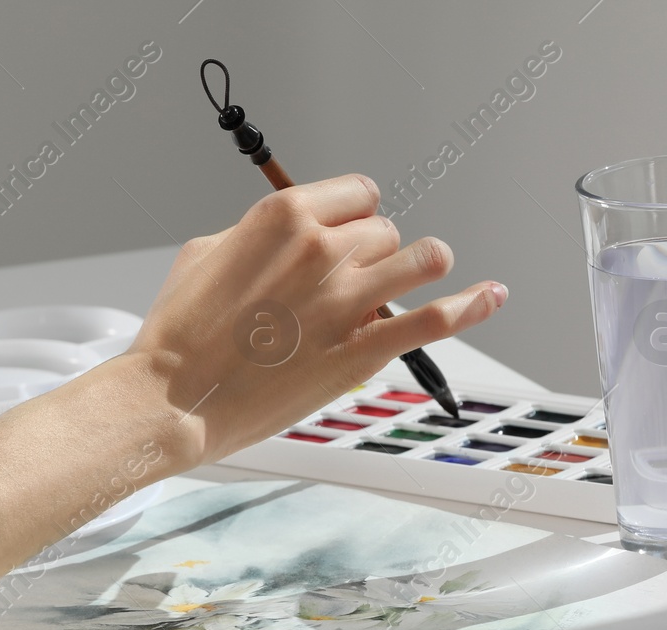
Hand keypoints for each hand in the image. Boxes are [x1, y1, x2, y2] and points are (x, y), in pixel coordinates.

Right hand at [122, 173, 506, 466]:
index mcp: (283, 217)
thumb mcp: (204, 256)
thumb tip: (286, 237)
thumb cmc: (178, 333)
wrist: (174, 399)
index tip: (347, 237)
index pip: (358, 194)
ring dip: (421, 268)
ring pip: (422, 260)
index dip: (357, 215)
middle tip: (347, 285)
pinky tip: (492, 295)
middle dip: (373, 254)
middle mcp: (321, 248)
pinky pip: (435, 319)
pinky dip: (471, 305)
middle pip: (386, 230)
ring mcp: (345, 300)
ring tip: (415, 279)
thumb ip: (255, 236)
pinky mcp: (359, 350)